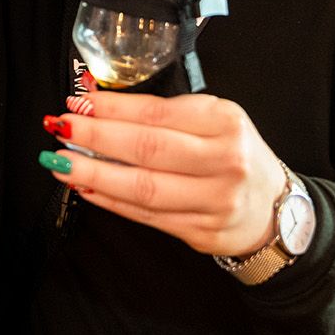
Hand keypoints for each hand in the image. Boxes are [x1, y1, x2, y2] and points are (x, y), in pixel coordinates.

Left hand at [41, 88, 288, 256]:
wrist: (274, 209)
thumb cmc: (235, 155)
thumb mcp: (213, 120)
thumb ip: (163, 114)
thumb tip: (98, 103)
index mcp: (225, 123)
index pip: (158, 113)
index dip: (113, 109)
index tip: (78, 102)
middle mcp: (223, 161)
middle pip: (147, 149)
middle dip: (96, 138)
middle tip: (60, 129)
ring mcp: (214, 201)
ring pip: (143, 188)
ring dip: (95, 174)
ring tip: (61, 163)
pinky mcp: (201, 232)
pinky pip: (146, 215)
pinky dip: (112, 201)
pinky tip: (87, 188)